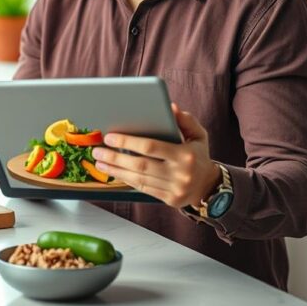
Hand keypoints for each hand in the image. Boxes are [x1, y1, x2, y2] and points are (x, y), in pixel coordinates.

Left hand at [92, 103, 220, 207]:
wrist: (208, 185)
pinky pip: (143, 188)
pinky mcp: (169, 199)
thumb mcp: (198, 135)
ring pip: (138, 178)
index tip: (110, 137)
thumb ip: (185, 120)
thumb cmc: (198, 155)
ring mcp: (174, 188)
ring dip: (116, 170)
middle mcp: (179, 173)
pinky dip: (126, 179)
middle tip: (97, 150)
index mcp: (185, 155)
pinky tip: (114, 172)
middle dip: (115, 157)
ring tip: (100, 162)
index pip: (151, 147)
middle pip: (140, 164)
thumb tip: (170, 107)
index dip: (128, 142)